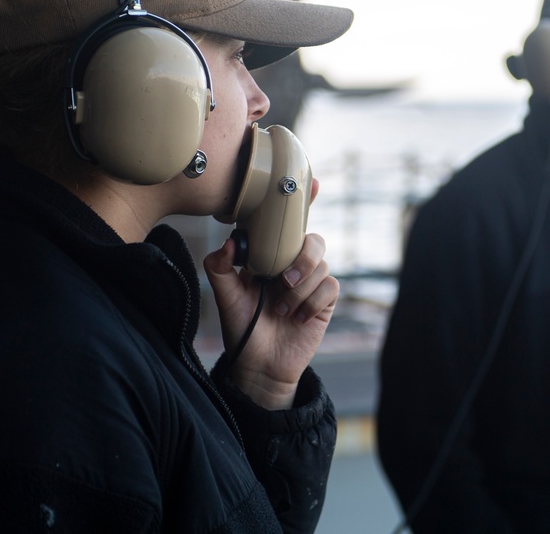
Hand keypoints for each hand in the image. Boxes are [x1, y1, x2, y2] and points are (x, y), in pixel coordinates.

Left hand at [202, 192, 338, 408]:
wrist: (259, 365)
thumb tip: (229, 242)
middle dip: (299, 258)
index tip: (312, 182)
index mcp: (270, 254)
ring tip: (281, 308)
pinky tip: (296, 317)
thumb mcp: (225, 296)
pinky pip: (329, 286)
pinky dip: (310, 302)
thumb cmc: (241, 327)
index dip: (302, 200)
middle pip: (311, 239)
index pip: (287, 223)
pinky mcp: (324, 300)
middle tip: (280, 280)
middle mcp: (293, 263)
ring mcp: (311, 280)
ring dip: (300, 287)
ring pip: (321, 263)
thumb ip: (220, 266)